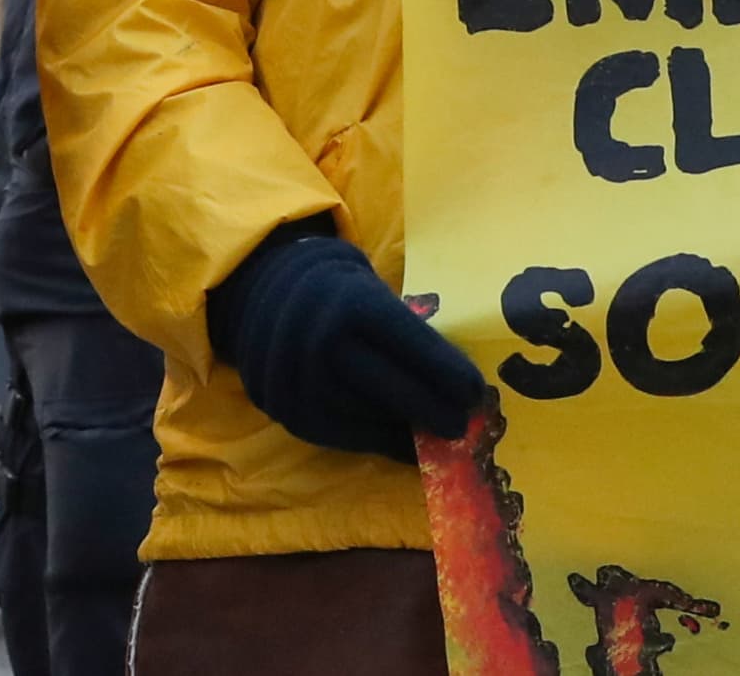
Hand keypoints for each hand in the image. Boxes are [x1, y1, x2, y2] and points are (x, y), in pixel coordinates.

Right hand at [205, 221, 484, 461]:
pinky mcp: (290, 413)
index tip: (476, 392)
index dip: (446, 370)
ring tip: (437, 433)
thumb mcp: (372, 294)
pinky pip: (344, 436)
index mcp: (351, 301)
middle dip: (434, 409)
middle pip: (391, 386)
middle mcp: (321, 340)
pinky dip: (380, 442)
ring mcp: (302, 381)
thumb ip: (407, 334)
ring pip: (369, 416)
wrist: (264, 296)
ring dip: (408, 429)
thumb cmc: (339, 295)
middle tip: (465, 424)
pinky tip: (405, 444)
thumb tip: (459, 385)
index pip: (409, 340)